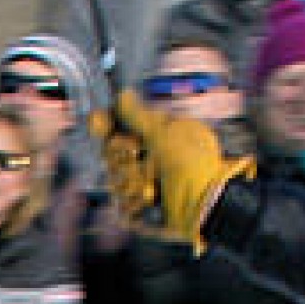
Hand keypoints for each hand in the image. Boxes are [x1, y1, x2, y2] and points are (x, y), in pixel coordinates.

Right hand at [96, 89, 245, 242]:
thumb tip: (121, 94)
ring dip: (133, 183)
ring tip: (153, 187)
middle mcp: (147, 156)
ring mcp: (144, 183)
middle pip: (111, 152)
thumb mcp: (165, 133)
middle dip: (123, 158)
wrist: (206, 204)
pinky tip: (152, 202)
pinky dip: (136, 205)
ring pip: (115, 180)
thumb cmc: (191, 164)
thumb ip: (138, 116)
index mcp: (155, 133)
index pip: (118, 125)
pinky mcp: (142, 209)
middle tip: (141, 159)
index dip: (105, 124)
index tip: (98, 124)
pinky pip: (122, 205)